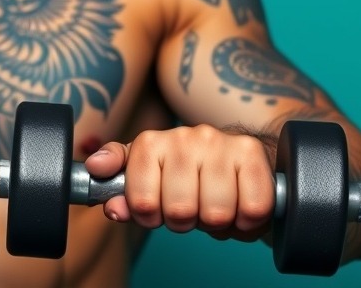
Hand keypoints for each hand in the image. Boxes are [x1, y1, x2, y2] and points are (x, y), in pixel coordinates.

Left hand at [85, 125, 274, 240]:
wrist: (235, 158)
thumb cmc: (185, 177)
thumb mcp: (146, 182)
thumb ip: (121, 193)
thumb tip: (108, 198)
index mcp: (149, 144)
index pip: (141, 202)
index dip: (149, 217)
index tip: (155, 213)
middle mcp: (183, 136)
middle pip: (180, 211)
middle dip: (185, 222)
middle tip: (191, 210)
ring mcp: (219, 141)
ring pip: (216, 213)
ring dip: (218, 223)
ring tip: (215, 207)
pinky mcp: (251, 152)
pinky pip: (252, 208)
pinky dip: (247, 221)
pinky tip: (240, 206)